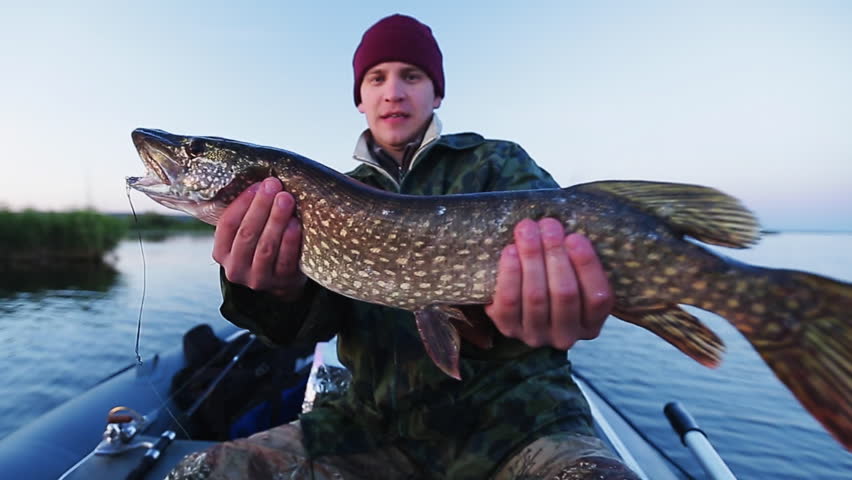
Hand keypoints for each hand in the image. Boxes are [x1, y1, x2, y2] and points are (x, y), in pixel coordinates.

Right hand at [212, 177, 306, 299]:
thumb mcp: (247, 234)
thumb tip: (261, 179)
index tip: (257, 184)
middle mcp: (235, 268)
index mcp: (222, 252)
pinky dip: (290, 241)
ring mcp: (258, 279)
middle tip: (274, 185)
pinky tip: (295, 224)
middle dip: (260, 207)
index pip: (227, 225)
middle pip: (247, 234)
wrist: (282, 280)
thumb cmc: (262, 244)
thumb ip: (247, 213)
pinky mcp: (281, 283)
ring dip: (276, 220)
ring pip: (266, 247)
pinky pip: (286, 260)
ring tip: (286, 199)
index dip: (242, 203)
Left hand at [484, 218, 613, 349]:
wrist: (515, 300)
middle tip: (549, 225)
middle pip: (565, 293)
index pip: (598, 299)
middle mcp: (566, 336)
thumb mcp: (573, 274)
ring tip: (527, 230)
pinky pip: (509, 302)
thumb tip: (565, 227)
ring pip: (536, 296)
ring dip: (532, 257)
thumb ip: (575, 258)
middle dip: (556, 254)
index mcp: (591, 324)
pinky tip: (510, 251)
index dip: (587, 266)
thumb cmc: (552, 279)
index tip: (575, 237)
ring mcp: (536, 335)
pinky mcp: (508, 328)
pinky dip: (510, 273)